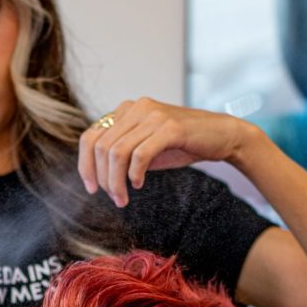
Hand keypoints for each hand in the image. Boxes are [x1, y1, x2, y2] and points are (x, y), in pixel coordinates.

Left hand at [78, 97, 246, 206]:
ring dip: (116, 182)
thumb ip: (123, 153)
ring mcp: (153, 116)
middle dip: (102, 179)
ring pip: (117, 152)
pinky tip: (139, 184)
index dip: (85, 166)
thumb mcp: (146, 146)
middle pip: (100, 147)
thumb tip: (98, 176)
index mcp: (126, 110)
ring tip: (123, 198)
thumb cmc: (183, 144)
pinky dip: (134, 174)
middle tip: (114, 198)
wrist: (222, 135)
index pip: (90, 137)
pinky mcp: (170, 128)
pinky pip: (140, 155)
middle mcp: (136, 108)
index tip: (92, 189)